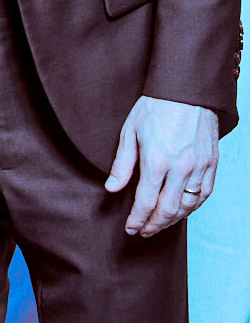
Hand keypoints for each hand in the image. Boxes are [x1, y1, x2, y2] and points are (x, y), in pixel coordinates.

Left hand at [105, 96, 218, 235]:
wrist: (186, 91)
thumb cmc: (154, 108)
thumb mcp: (130, 132)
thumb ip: (122, 164)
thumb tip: (112, 188)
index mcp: (156, 161)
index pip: (145, 202)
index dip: (137, 220)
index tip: (130, 228)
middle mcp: (180, 168)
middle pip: (167, 211)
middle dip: (153, 225)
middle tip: (143, 231)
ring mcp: (199, 166)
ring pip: (187, 206)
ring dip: (173, 220)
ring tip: (160, 223)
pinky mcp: (212, 163)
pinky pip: (204, 194)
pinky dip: (192, 207)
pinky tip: (182, 210)